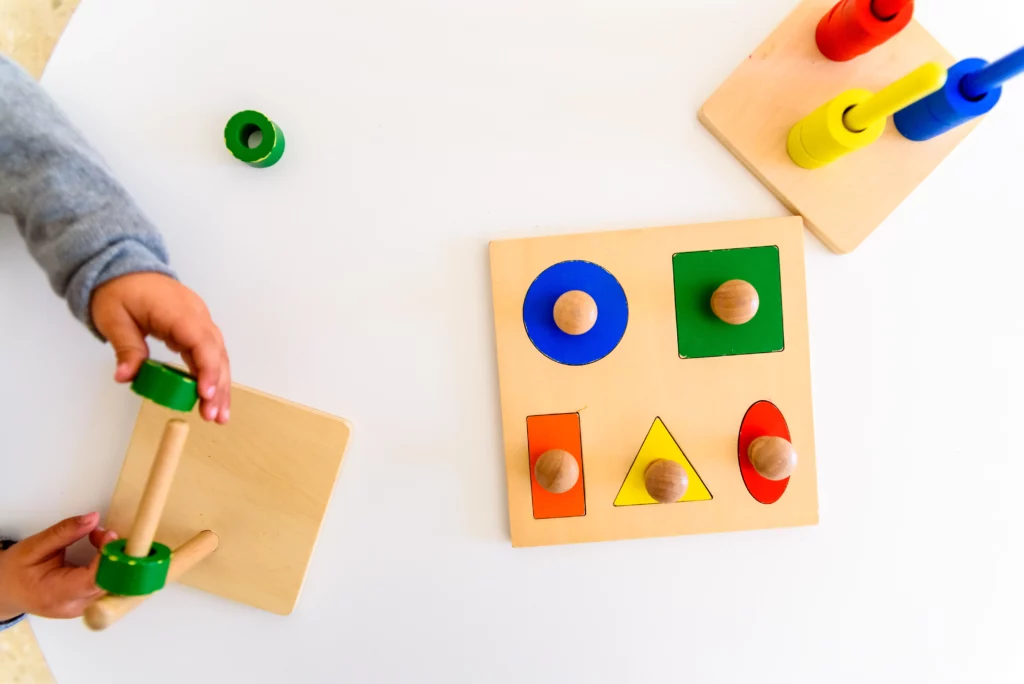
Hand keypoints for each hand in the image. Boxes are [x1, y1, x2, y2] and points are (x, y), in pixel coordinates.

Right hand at [0, 513, 116, 619]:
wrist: (5, 592)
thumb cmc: (15, 572)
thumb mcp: (34, 547)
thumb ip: (65, 532)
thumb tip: (93, 518)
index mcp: (55, 594)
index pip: (93, 580)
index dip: (108, 557)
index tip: (109, 534)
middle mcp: (74, 606)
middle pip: (110, 583)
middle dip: (113, 554)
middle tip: (100, 533)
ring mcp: (84, 607)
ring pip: (116, 585)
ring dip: (114, 558)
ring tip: (97, 539)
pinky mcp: (89, 602)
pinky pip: (111, 585)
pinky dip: (111, 565)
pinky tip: (101, 551)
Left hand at [91, 272, 230, 422]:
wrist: (124, 269)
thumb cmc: (120, 290)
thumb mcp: (115, 319)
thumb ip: (127, 348)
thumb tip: (126, 376)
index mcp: (178, 310)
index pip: (201, 341)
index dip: (206, 369)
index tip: (205, 393)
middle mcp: (196, 315)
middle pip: (216, 353)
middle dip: (218, 386)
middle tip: (214, 416)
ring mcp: (199, 322)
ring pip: (218, 356)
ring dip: (220, 386)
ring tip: (218, 416)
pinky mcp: (196, 329)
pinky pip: (209, 354)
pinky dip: (212, 376)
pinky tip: (212, 398)